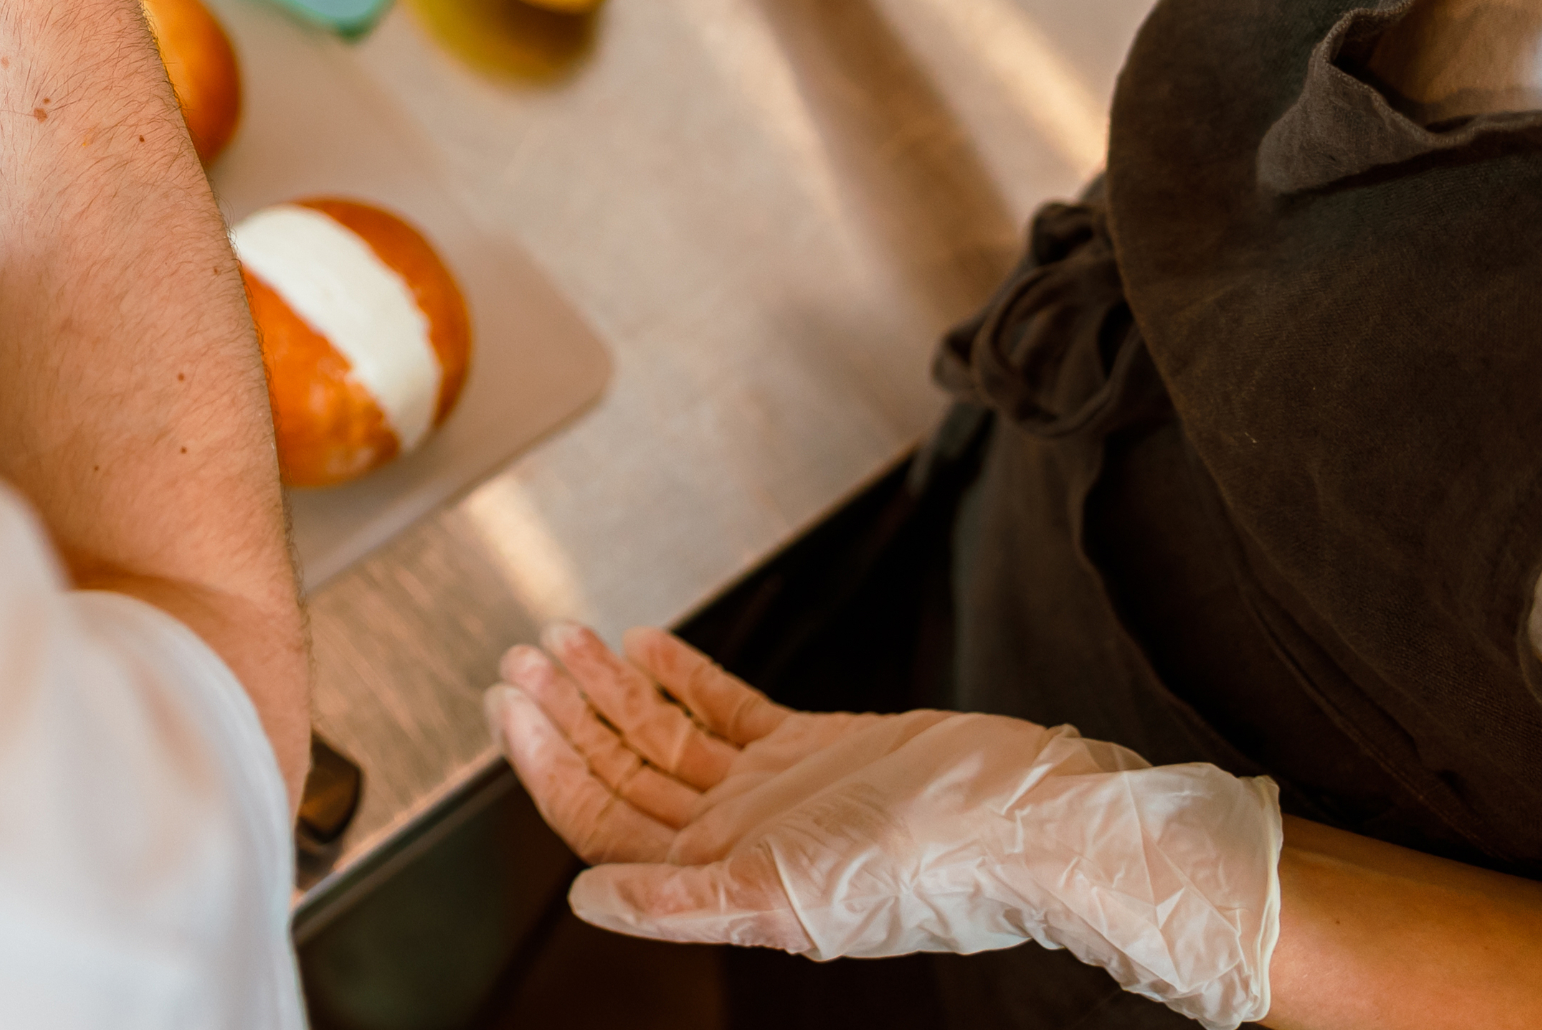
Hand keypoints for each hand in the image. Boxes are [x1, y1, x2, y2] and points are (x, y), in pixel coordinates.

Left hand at [489, 625, 1281, 1029]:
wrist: (1032, 822)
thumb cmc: (930, 872)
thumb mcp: (787, 897)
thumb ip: (679, 903)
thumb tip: (584, 903)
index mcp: (725, 880)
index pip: (604, 823)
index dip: (550, 765)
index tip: (510, 705)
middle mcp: (740, 838)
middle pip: (625, 771)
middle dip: (569, 713)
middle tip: (524, 654)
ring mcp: (777, 792)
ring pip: (668, 736)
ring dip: (615, 687)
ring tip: (570, 638)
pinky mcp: (818, 750)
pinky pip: (728, 710)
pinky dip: (684, 677)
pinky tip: (650, 645)